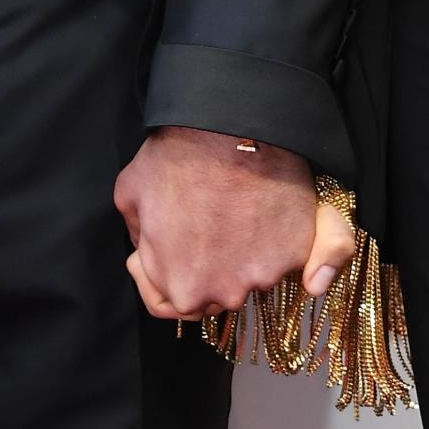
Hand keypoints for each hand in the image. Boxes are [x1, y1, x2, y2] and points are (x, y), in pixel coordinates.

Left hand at [114, 128, 354, 321]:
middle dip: (204, 263)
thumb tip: (148, 256)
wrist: (228, 122)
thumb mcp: (130, 199)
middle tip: (202, 220)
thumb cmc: (175, 156)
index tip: (166, 245)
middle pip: (215, 291)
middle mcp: (227, 292)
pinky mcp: (298, 248)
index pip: (173, 306)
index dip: (164, 275)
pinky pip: (286, 255)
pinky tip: (261, 204)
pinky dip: (277, 237)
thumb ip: (141, 243)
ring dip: (241, 248)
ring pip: (251, 272)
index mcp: (183, 290)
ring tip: (231, 203)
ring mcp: (266, 272)